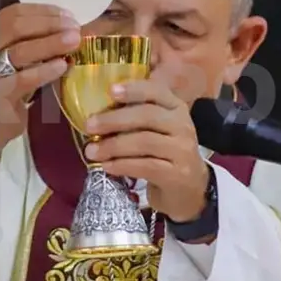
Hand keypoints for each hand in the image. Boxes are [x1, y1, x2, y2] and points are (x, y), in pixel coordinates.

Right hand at [0, 3, 78, 157]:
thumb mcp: (9, 71)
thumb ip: (28, 52)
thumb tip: (65, 34)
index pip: (12, 15)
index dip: (41, 12)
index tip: (67, 15)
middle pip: (14, 26)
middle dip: (49, 23)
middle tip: (75, 27)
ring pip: (19, 51)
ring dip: (51, 43)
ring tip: (74, 41)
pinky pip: (22, 80)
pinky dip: (44, 71)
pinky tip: (62, 66)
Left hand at [82, 79, 209, 222]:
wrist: (190, 190)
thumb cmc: (165, 155)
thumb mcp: (158, 130)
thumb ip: (137, 117)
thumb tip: (99, 111)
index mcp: (176, 109)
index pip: (157, 92)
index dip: (134, 89)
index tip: (110, 90)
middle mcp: (183, 126)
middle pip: (148, 116)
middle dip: (115, 120)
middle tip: (89, 126)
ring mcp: (183, 151)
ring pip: (145, 142)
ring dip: (114, 146)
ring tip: (92, 151)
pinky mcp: (177, 175)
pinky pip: (145, 166)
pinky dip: (122, 165)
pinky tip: (107, 166)